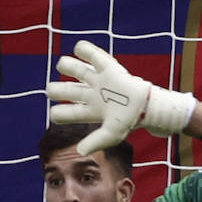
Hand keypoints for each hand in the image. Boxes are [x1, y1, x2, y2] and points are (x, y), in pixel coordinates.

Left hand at [46, 39, 194, 152]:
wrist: (147, 105)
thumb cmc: (130, 121)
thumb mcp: (112, 134)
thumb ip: (96, 141)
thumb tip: (80, 151)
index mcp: (88, 111)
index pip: (62, 113)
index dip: (56, 113)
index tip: (58, 113)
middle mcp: (89, 94)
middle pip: (61, 90)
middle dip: (54, 90)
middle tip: (57, 91)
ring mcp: (97, 80)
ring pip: (72, 68)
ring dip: (65, 65)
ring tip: (65, 66)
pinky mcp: (107, 67)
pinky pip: (90, 54)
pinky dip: (83, 50)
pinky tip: (82, 51)